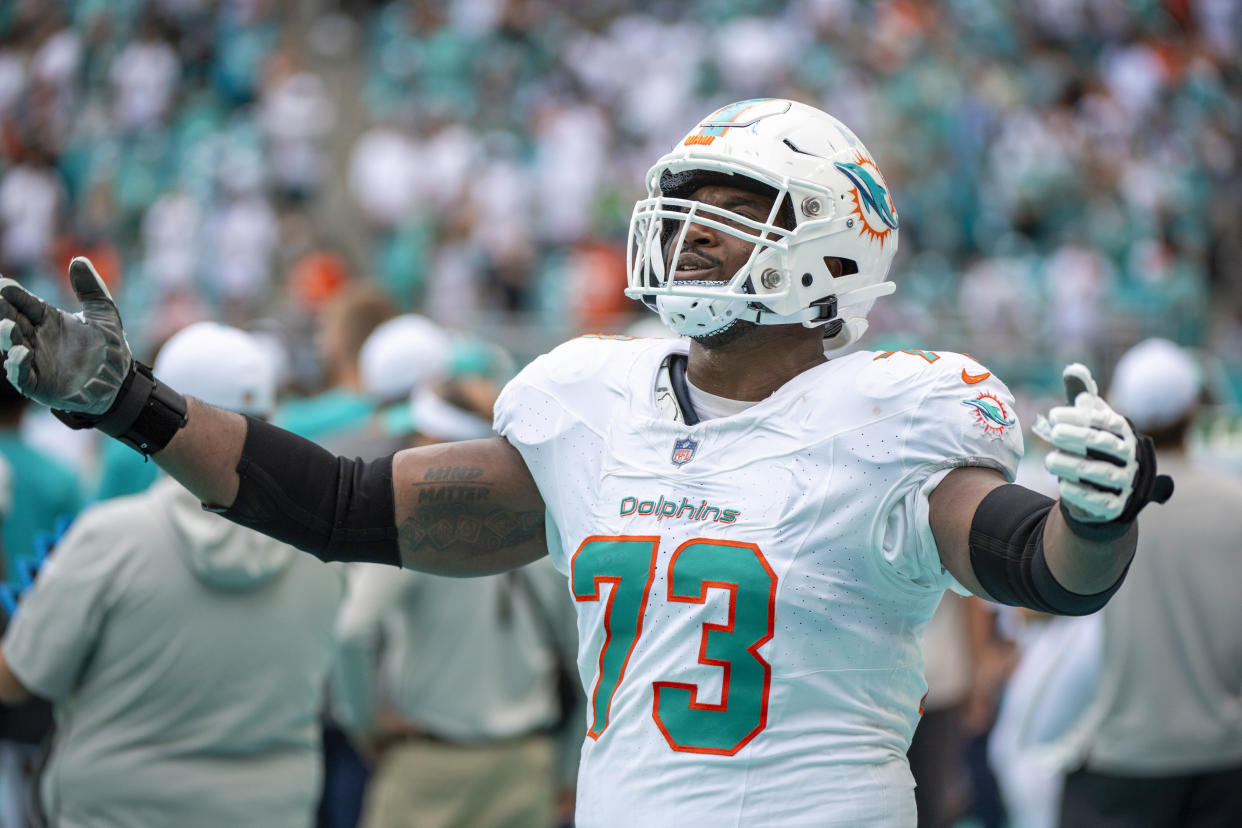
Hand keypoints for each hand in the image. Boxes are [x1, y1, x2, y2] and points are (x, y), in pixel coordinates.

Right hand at [0, 257, 130, 414]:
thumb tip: (79, 259)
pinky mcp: (38, 384)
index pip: (24, 302)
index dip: (13, 294)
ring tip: (6, 325)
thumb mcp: (104, 313)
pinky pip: (21, 375)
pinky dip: (17, 365)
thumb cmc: (110, 346)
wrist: (121, 380)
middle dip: (1, 310)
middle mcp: (35, 338)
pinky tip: (21, 353)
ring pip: (11, 346)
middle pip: (10, 320)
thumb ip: (91, 288)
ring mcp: (34, 361)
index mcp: (47, 319)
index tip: (4, 283)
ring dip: (5, 336)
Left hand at [1032, 363, 1172, 534]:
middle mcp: (1128, 456)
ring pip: (1101, 473)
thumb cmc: (1094, 446)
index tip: (1053, 415)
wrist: (1106, 489)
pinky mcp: (1115, 505)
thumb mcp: (1089, 421)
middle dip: (1078, 438)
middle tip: (1053, 433)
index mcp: (1122, 432)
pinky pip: (1100, 500)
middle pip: (1104, 445)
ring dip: (1074, 466)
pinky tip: (1062, 485)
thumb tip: (1073, 368)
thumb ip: (1081, 395)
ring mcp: (1124, 482)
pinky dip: (1081, 493)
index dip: (1080, 417)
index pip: (1104, 421)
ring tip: (1050, 460)